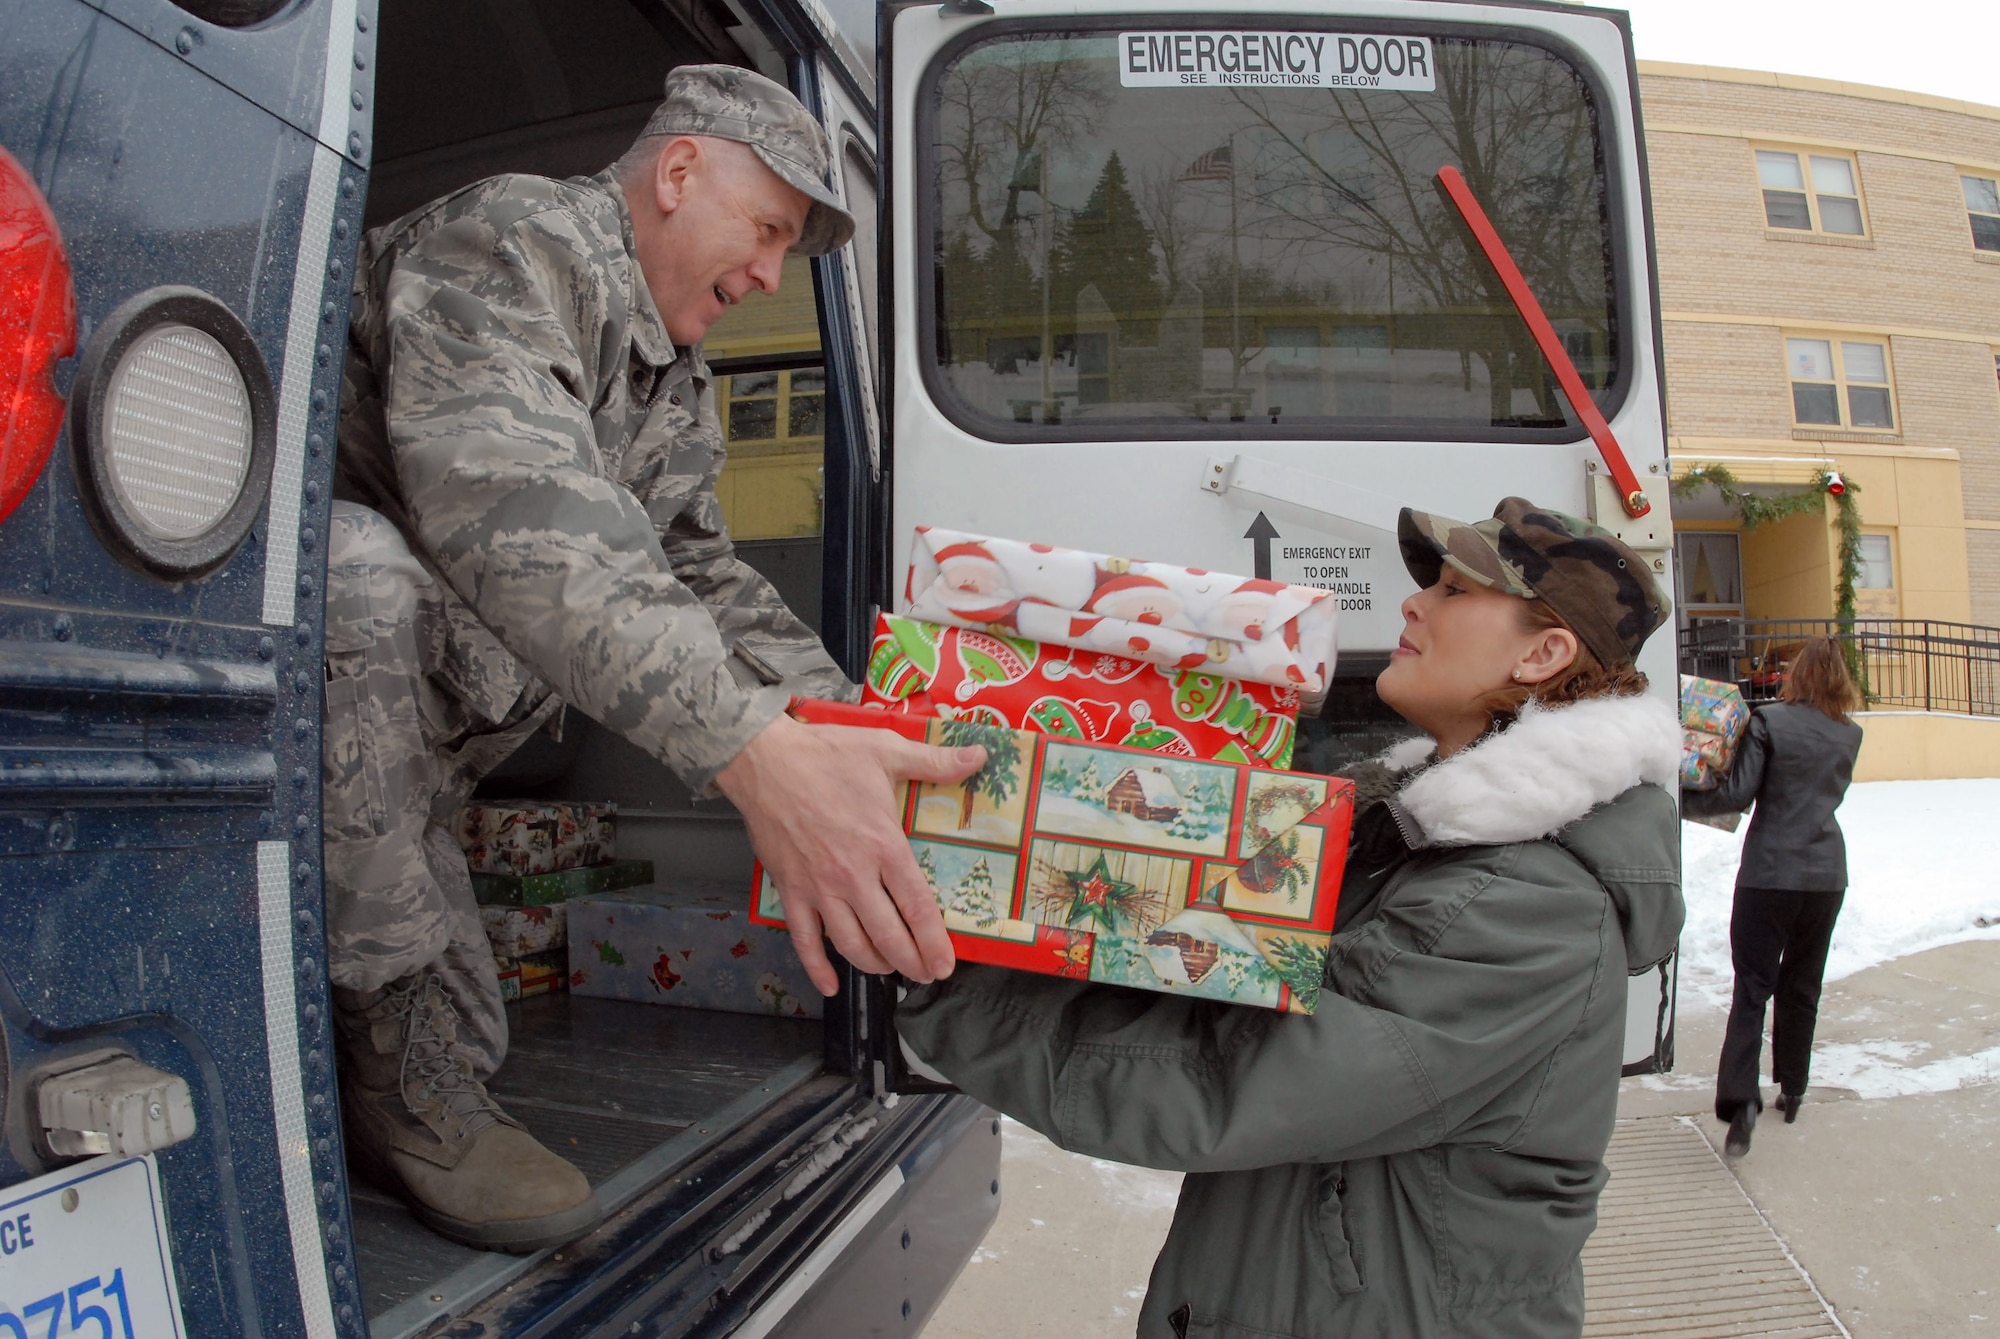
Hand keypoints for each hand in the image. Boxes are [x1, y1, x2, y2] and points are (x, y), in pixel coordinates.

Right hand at [717, 712, 985, 995]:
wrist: (763, 760)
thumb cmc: (826, 754)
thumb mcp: (886, 750)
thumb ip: (935, 761)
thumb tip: (980, 754)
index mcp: (883, 845)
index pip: (916, 906)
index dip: (934, 941)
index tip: (946, 963)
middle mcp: (852, 875)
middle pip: (887, 935)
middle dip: (910, 962)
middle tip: (926, 975)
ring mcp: (818, 887)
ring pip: (850, 943)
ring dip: (874, 965)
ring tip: (890, 971)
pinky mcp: (789, 890)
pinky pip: (803, 939)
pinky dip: (817, 967)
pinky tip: (831, 986)